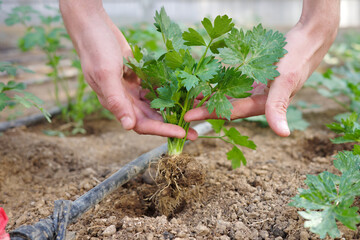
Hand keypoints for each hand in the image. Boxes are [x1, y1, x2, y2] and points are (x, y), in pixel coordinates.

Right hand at [60, 2, 196, 138]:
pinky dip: (171, 88)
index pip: (141, 124)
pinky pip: (158, 86)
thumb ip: (116, 100)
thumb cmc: (95, 49)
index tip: (181, 133)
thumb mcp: (105, 74)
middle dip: (174, 124)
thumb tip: (127, 125)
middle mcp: (126, 99)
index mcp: (116, 103)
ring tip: (195, 110)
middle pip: (153, 117)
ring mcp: (133, 88)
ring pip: (158, 102)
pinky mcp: (139, 76)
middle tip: (194, 132)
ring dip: (176, 107)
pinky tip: (186, 90)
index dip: (162, 130)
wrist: (93, 25)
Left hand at [185, 0, 339, 136]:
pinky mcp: (252, 73)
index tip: (186, 116)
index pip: (229, 112)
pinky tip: (203, 77)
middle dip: (202, 106)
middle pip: (224, 105)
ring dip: (207, 94)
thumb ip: (279, 107)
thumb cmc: (298, 58)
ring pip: (225, 93)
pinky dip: (217, 79)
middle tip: (179, 107)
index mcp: (261, 104)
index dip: (208, 114)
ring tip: (185, 94)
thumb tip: (283, 134)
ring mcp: (253, 85)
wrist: (309, 38)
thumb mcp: (286, 82)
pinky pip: (230, 78)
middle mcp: (254, 97)